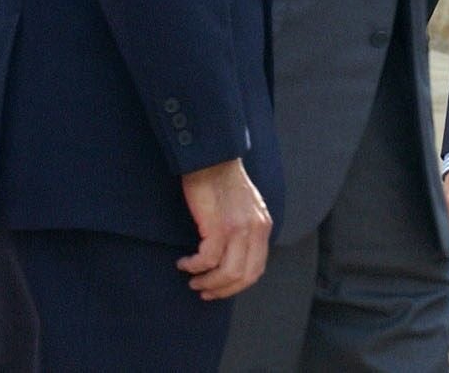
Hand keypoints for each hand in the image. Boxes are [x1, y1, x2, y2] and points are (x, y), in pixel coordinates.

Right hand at [176, 158, 272, 299]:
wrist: (211, 158)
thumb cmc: (223, 180)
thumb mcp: (246, 206)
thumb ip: (247, 229)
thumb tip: (236, 255)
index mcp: (263, 226)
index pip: (257, 269)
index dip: (237, 285)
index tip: (219, 289)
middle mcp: (255, 230)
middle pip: (244, 276)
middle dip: (222, 290)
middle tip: (204, 291)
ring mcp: (239, 228)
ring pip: (228, 273)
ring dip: (208, 282)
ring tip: (193, 279)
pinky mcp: (219, 226)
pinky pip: (208, 259)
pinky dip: (194, 266)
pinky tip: (185, 263)